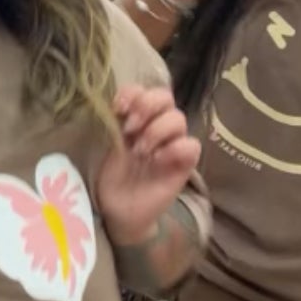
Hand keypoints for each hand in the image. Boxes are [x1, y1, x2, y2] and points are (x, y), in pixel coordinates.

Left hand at [97, 86, 200, 244]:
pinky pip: (192, 145)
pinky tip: (158, 160)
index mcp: (137, 117)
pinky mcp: (184, 163)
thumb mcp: (108, 145)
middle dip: (146, 106)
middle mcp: (157, 125)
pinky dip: (175, 148)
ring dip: (156, 131)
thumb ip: (114, 121)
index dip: (133, 93)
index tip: (117, 108)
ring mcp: (172, 143)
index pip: (144, 90)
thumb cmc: (112, 176)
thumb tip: (114, 103)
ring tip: (140, 151)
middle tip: (130, 128)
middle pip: (165, 96)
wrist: (119, 210)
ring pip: (178, 118)